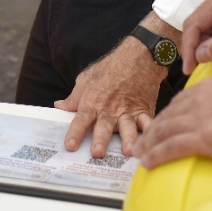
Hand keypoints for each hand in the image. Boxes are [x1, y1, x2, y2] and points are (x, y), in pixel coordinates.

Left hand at [57, 38, 165, 157]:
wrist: (138, 57)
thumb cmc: (110, 68)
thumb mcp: (86, 79)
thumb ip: (73, 97)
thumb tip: (59, 107)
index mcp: (93, 102)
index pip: (81, 119)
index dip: (75, 133)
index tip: (70, 146)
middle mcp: (110, 109)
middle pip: (104, 126)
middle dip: (101, 139)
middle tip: (98, 153)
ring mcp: (128, 111)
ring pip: (128, 128)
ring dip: (128, 140)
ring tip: (129, 151)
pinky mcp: (144, 111)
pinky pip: (148, 122)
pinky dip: (151, 132)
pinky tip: (152, 141)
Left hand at [133, 79, 211, 171]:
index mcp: (211, 87)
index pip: (179, 102)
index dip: (166, 117)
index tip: (160, 127)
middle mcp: (202, 98)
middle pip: (168, 116)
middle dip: (152, 131)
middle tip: (142, 142)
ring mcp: (202, 118)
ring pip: (164, 131)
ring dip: (148, 144)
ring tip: (140, 154)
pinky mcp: (206, 138)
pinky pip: (171, 147)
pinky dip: (156, 155)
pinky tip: (148, 162)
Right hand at [181, 0, 211, 74]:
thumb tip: (199, 55)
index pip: (193, 24)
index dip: (188, 47)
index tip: (188, 68)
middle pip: (193, 28)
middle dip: (192, 49)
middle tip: (193, 70)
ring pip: (200, 32)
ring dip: (201, 48)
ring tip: (203, 65)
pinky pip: (210, 34)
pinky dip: (210, 46)